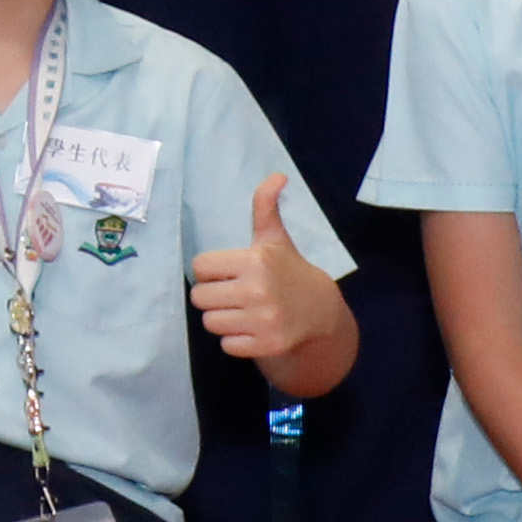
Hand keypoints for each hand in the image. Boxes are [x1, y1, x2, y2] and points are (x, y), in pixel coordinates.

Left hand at [188, 173, 351, 361]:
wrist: (321, 312)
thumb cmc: (288, 271)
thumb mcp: (274, 239)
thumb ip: (265, 207)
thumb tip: (277, 175)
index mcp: (255, 261)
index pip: (200, 268)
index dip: (210, 271)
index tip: (228, 272)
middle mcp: (258, 290)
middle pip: (200, 298)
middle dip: (213, 296)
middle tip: (234, 294)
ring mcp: (263, 321)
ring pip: (210, 323)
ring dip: (222, 319)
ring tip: (242, 311)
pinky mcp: (266, 345)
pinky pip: (226, 345)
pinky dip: (235, 340)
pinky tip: (252, 329)